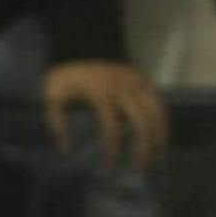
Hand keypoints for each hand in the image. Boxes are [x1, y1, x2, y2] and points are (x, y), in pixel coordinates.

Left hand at [43, 61, 168, 170]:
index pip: (112, 127)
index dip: (113, 149)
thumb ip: (57, 124)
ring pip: (158, 113)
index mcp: (101, 93)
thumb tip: (68, 150)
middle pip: (143, 122)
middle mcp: (124, 88)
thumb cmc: (66, 79)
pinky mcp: (145, 82)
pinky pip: (160, 105)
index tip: (109, 167)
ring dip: (160, 137)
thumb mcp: (53, 98)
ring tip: (157, 157)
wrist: (79, 48)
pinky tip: (159, 139)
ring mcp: (138, 83)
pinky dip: (162, 124)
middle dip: (144, 147)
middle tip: (141, 168)